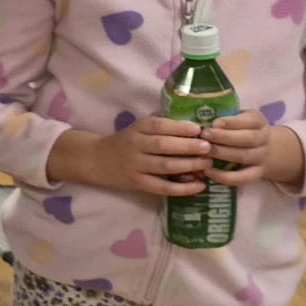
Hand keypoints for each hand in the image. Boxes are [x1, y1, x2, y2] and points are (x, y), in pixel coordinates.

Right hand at [49, 117, 212, 195]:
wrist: (97, 160)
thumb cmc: (127, 141)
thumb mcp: (139, 127)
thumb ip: (162, 123)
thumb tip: (196, 116)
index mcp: (138, 129)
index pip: (159, 126)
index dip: (179, 127)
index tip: (198, 129)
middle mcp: (135, 146)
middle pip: (163, 146)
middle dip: (188, 147)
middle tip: (208, 147)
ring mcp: (135, 166)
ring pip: (164, 167)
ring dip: (188, 165)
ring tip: (207, 164)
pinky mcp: (137, 183)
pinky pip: (161, 187)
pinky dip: (181, 188)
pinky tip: (198, 186)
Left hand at [206, 110, 304, 187]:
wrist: (262, 149)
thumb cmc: (240, 130)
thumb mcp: (238, 118)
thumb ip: (225, 116)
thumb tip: (201, 116)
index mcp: (258, 122)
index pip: (249, 120)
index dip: (232, 122)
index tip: (214, 122)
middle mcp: (263, 139)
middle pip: (248, 139)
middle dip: (224, 137)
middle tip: (204, 135)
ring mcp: (261, 158)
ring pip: (243, 157)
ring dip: (222, 154)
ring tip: (203, 151)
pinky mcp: (256, 174)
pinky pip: (242, 178)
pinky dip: (224, 177)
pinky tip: (207, 171)